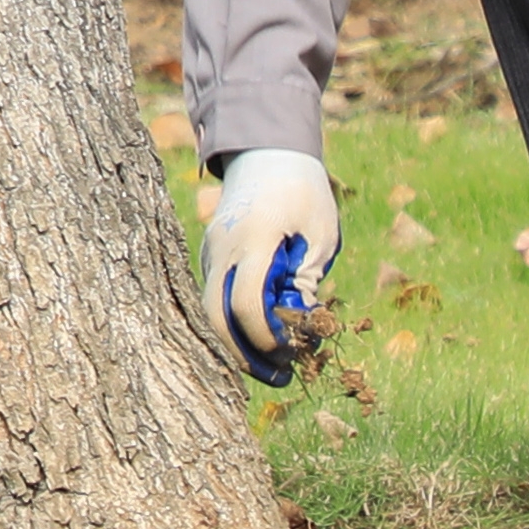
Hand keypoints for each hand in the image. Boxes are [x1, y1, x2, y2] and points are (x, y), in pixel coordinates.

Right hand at [198, 148, 337, 360]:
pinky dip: (233, 323)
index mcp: (253, 240)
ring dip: (237, 344)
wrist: (266, 151)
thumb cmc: (303, 192)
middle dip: (245, 355)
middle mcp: (222, 249)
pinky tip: (261, 338)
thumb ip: (307, 281)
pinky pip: (214, 298)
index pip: (247, 305)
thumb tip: (300, 329)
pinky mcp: (210, 256)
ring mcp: (210, 252)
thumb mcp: (319, 236)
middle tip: (279, 376)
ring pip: (209, 312)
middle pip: (215, 318)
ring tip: (273, 365)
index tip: (292, 352)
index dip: (267, 338)